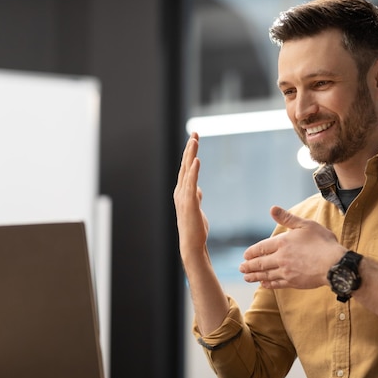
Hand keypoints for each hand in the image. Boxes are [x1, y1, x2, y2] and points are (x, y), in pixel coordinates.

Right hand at [173, 133, 208, 259]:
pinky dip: (193, 171)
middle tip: (195, 133)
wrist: (192, 244)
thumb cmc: (195, 228)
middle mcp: (180, 191)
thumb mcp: (196, 208)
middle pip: (185, 165)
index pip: (186, 168)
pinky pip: (191, 184)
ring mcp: (183, 197)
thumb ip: (195, 196)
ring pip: (187, 171)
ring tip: (194, 140)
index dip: (189, 153)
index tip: (194, 138)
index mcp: (182, 192)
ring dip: (190, 155)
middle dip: (189, 148)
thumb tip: (198, 188)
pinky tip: (196, 160)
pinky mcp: (190, 203)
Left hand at [239, 206, 346, 288]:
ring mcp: (286, 272)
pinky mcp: (293, 282)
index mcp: (282, 242)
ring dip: (255, 276)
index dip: (252, 252)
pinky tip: (264, 285)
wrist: (335, 265)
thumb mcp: (306, 225)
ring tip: (247, 277)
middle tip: (241, 268)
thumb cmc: (323, 242)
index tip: (245, 256)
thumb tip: (272, 208)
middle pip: (260, 263)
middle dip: (249, 266)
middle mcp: (281, 258)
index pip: (262, 248)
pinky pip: (276, 284)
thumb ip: (288, 218)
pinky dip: (268, 284)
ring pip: (266, 275)